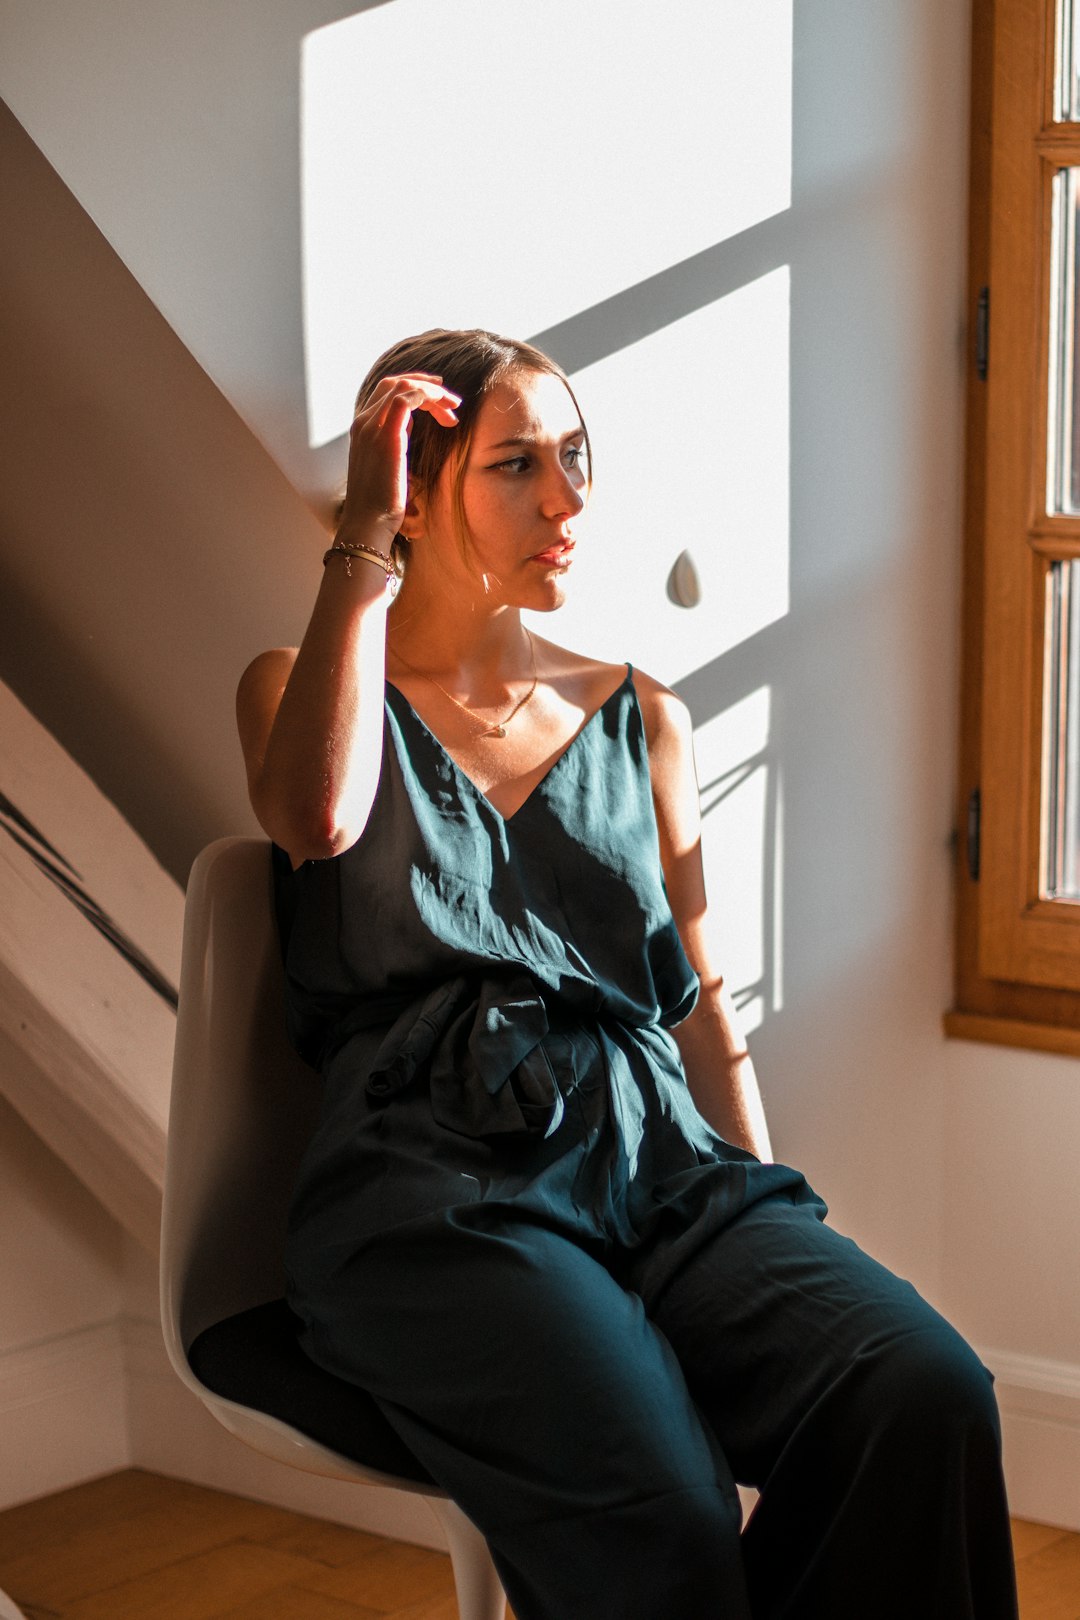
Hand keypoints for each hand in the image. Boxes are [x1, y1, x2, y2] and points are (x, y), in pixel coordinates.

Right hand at [337, 372, 459, 542]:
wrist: (368, 522)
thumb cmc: (380, 504)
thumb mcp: (388, 467)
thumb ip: (396, 445)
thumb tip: (411, 432)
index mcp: (362, 430)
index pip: (386, 393)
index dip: (415, 390)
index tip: (438, 401)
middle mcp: (363, 423)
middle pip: (394, 383)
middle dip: (426, 385)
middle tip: (451, 401)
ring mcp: (372, 426)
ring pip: (403, 386)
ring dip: (433, 392)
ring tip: (454, 408)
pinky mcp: (386, 435)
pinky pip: (408, 398)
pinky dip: (429, 397)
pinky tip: (445, 411)